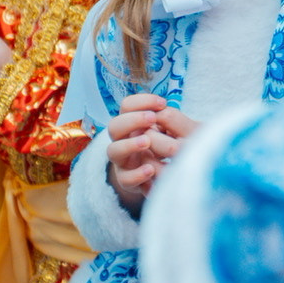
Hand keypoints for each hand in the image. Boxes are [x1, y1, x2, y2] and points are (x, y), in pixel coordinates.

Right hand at [105, 94, 200, 211]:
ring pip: (112, 151)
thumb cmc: (168, 146)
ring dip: (128, 144)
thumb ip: (168, 119)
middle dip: (132, 120)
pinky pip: (124, 179)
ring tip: (146, 142)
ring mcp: (123, 161)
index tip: (162, 103)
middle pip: (114, 126)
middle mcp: (123, 140)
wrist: (165, 175)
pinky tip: (151, 169)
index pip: (126, 106)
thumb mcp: (171, 130)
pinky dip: (136, 174)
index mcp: (132, 124)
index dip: (141, 101)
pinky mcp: (128, 180)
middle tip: (151, 118)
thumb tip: (165, 110)